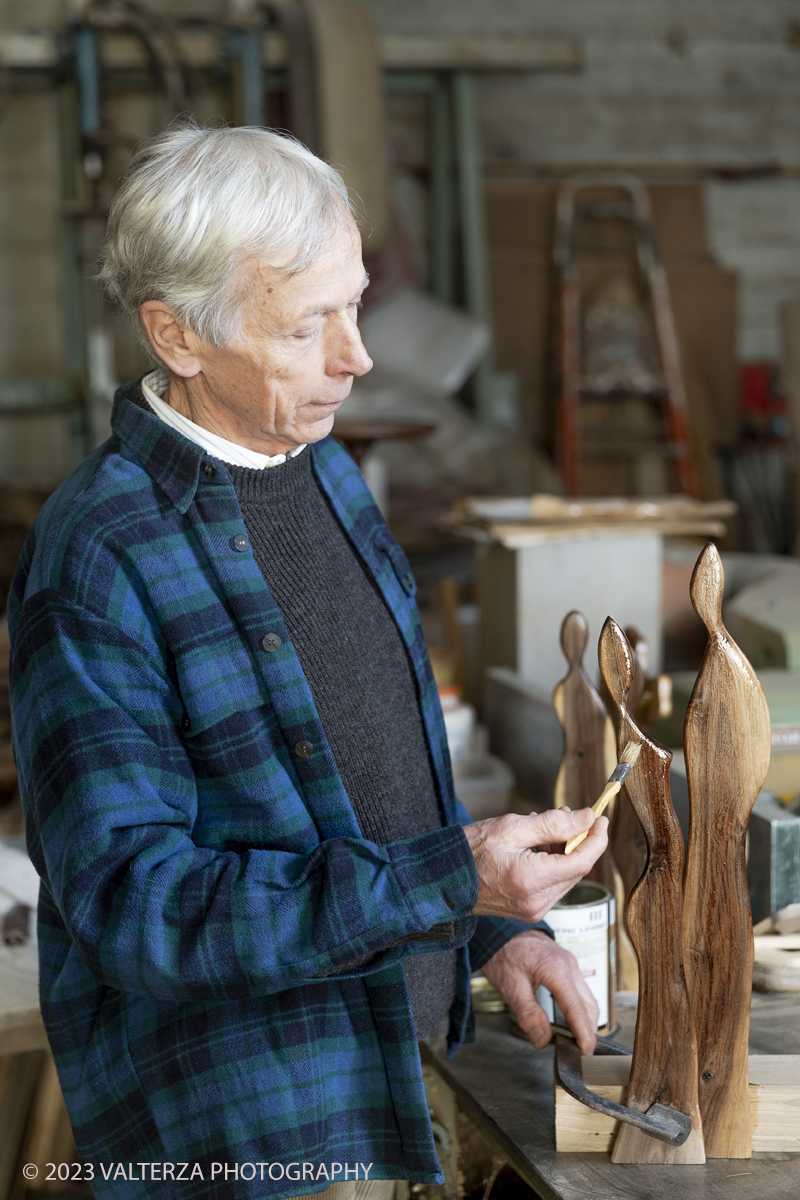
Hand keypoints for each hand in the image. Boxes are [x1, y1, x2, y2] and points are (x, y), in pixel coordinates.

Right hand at [463, 807, 607, 923]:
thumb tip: (587, 818)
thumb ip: (553, 824)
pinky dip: (554, 864)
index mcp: (530, 880)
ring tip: (548, 827)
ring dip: (566, 852)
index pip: (581, 860)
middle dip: (579, 841)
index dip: (596, 838)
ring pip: (567, 877)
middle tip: (570, 816)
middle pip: (576, 869)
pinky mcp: (529, 911)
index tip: (600, 818)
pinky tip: (540, 846)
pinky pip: (554, 885)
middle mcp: (536, 901)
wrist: (444, 879)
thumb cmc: (470, 850)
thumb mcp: (512, 827)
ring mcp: (533, 909)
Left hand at [482, 929, 598, 1054]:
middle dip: (587, 1031)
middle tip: (579, 1054)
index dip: (584, 1034)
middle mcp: (569, 966)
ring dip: (585, 1021)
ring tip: (576, 1042)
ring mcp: (570, 964)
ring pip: (587, 999)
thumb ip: (528, 1014)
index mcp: (556, 969)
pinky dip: (580, 1009)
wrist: (500, 931)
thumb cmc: (503, 954)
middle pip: (588, 1006)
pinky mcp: (567, 966)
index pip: (577, 1009)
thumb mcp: (510, 986)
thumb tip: (542, 1039)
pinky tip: (571, 1022)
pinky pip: (580, 991)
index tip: (585, 1052)